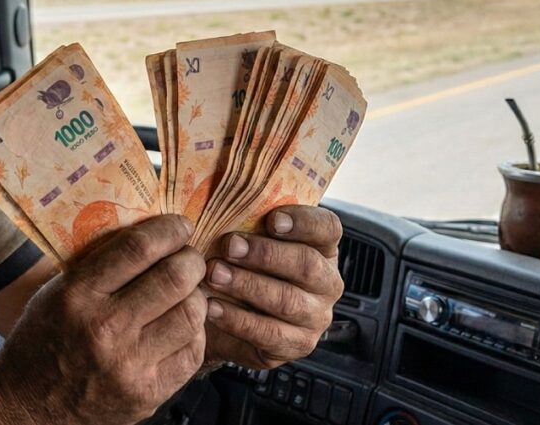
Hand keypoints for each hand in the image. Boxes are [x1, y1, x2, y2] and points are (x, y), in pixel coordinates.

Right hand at [0, 215, 207, 424]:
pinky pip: (193, 351)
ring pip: (191, 314)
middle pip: (175, 278)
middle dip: (191, 260)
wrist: (27, 408)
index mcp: (78, 295)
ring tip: (186, 293)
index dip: (169, 230)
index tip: (180, 227)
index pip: (139, 248)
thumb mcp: (58, 291)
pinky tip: (181, 326)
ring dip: (196, 295)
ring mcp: (129, 365)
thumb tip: (155, 234)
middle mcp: (106, 329)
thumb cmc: (43, 341)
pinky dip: (194, 332)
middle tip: (189, 259)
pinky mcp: (148, 394)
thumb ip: (103, 265)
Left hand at [203, 205, 342, 369]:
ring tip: (213, 274)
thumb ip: (245, 217)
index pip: (328, 228)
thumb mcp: (247, 237)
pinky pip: (269, 333)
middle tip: (228, 246)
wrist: (226, 314)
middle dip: (265, 254)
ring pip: (287, 300)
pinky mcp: (296, 345)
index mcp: (321, 247)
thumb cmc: (239, 264)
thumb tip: (217, 193)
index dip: (304, 222)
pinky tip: (211, 307)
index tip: (272, 219)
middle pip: (306, 265)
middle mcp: (326, 282)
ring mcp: (315, 317)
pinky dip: (237, 319)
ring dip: (246, 285)